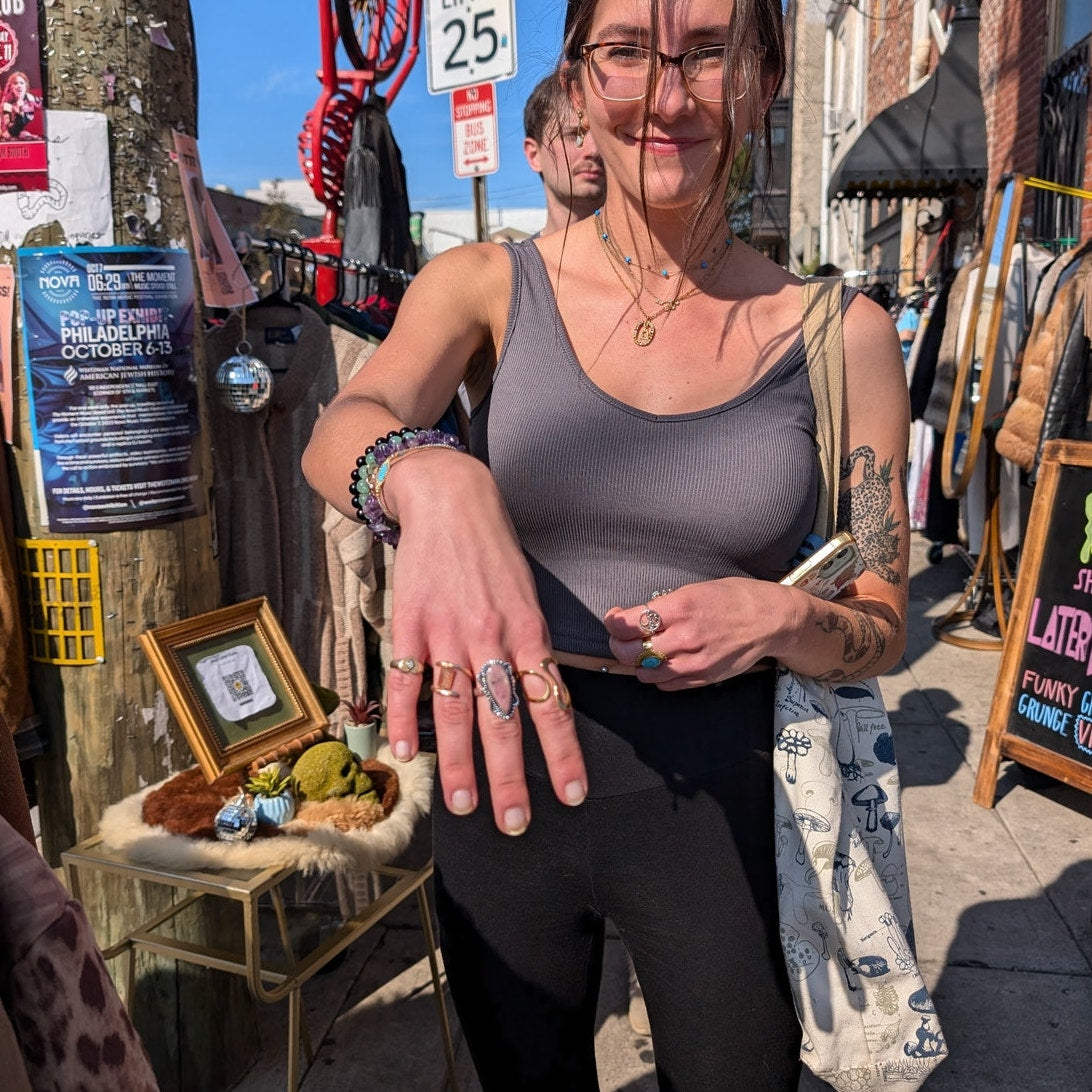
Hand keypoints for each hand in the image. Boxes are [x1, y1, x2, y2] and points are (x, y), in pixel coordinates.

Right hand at [382, 452, 587, 834]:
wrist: (451, 501)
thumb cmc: (495, 553)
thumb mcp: (529, 597)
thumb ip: (533, 649)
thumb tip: (542, 701)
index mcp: (528, 633)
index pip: (550, 705)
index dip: (563, 752)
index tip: (571, 795)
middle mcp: (491, 639)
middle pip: (502, 719)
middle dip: (510, 777)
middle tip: (514, 822)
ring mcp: (447, 633)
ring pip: (455, 710)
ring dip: (459, 763)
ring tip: (464, 805)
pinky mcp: (410, 625)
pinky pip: (407, 680)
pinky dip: (406, 719)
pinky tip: (405, 754)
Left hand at [603, 578, 781, 689]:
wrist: (771, 620)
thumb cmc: (734, 598)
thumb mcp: (694, 590)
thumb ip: (664, 607)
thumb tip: (635, 618)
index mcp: (680, 608)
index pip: (627, 624)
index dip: (613, 622)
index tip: (614, 618)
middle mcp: (684, 637)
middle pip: (629, 653)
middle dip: (618, 645)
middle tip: (622, 637)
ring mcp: (694, 662)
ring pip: (644, 673)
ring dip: (638, 663)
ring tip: (645, 650)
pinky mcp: (703, 678)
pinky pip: (665, 684)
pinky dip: (657, 675)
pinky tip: (665, 661)